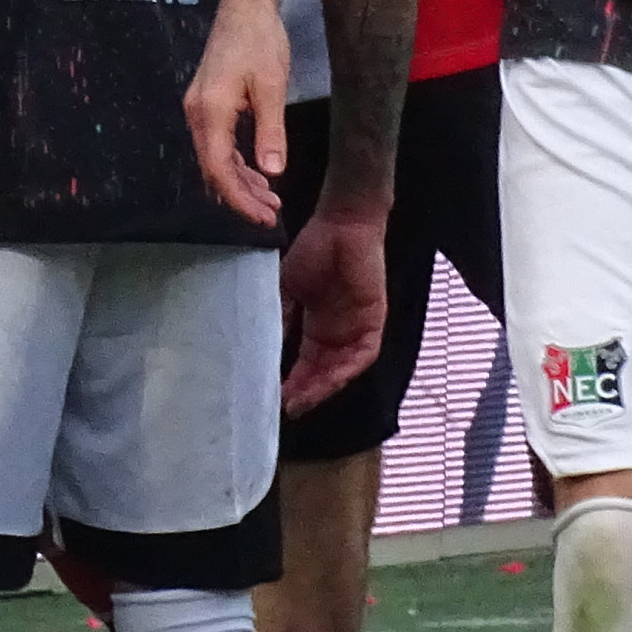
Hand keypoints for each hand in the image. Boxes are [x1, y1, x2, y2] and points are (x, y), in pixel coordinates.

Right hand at [184, 0, 298, 228]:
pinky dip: (235, 163)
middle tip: (271, 214)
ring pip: (214, 158)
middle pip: (212, 168)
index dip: (239, 198)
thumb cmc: (260, 39)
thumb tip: (273, 173)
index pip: (219, 168)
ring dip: (239, 181)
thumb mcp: (272, 85)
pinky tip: (256, 173)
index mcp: (210, 110)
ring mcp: (198, 108)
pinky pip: (217, 143)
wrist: (244, 3)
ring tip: (269, 199)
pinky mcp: (206, 103)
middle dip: (240, 195)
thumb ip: (270, 131)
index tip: (263, 217)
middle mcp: (197, 112)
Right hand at [279, 200, 390, 417]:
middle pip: (320, 373)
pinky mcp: (373, 321)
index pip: (303, 364)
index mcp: (316, 326)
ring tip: (300, 399)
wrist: (342, 224)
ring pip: (340, 369)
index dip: (289, 382)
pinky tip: (328, 380)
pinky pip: (362, 355)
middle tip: (283, 407)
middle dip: (303, 392)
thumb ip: (278, 317)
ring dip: (322, 387)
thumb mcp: (286, 288)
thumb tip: (258, 347)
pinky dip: (345, 369)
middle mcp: (336, 334)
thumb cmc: (315, 250)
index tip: (270, 398)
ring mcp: (355, 329)